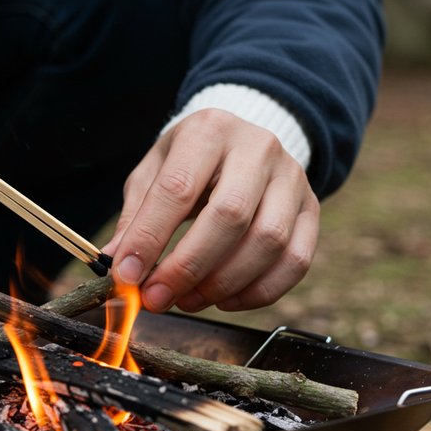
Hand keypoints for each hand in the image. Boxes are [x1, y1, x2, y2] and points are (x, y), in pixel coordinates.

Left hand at [103, 108, 318, 311]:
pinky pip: (296, 261)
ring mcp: (292, 178)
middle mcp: (258, 148)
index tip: (127, 275)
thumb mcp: (154, 173)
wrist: (242, 142)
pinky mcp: (312, 209)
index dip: (150, 237)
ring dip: (222, 284)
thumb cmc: (190, 162)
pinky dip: (258, 292)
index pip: (178, 188)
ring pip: (268, 242)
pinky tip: (225, 299)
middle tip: (158, 298)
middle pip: (229, 216)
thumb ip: (136, 217)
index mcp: (209, 130)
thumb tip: (118, 266)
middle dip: (188, 267)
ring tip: (187, 300)